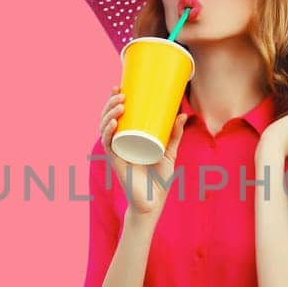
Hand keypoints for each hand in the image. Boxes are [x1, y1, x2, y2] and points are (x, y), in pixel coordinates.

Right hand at [98, 84, 187, 216]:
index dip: (113, 101)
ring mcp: (116, 152)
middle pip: (107, 118)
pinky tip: (113, 123)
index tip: (119, 86)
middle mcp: (118, 143)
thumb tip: (182, 113)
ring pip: (105, 128)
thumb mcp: (169, 152)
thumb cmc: (159, 179)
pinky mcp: (116, 162)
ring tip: (119, 104)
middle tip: (120, 93)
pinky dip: (109, 133)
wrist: (154, 201)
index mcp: (127, 138)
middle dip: (110, 103)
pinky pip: (108, 145)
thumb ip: (174, 134)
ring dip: (109, 114)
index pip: (115, 116)